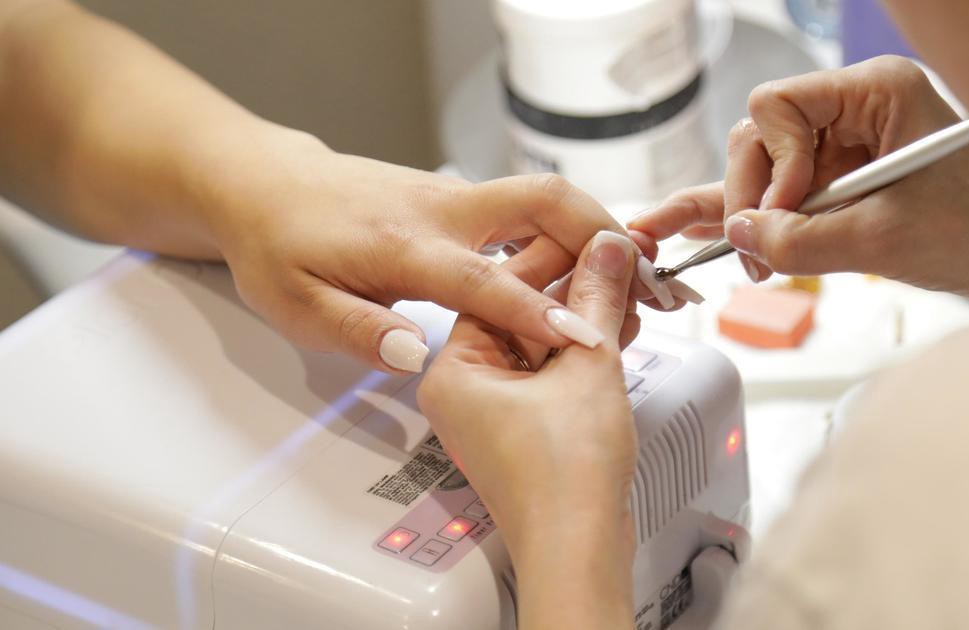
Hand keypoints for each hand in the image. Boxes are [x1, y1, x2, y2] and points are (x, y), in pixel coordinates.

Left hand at [204, 138, 661, 372]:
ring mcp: (455, 198)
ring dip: (594, 230)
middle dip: (601, 233)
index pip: (487, 280)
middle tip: (646, 276)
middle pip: (542, 200)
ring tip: (633, 279)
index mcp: (405, 245)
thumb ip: (357, 330)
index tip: (589, 340)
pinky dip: (566, 232)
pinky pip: (526, 209)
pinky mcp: (459, 199)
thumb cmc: (279, 246)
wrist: (266, 185)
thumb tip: (416, 353)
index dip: (540, 313)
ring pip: (542, 198)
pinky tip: (582, 269)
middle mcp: (441, 211)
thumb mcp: (296, 304)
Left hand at [419, 230, 638, 629]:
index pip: (498, 287)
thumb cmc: (562, 476)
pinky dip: (583, 352)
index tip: (592, 237)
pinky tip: (619, 329)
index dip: (554, 256)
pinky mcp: (524, 429)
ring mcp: (494, 411)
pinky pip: (550, 372)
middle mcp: (465, 388)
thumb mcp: (586, 366)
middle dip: (575, 289)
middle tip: (617, 262)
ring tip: (628, 293)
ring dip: (585, 319)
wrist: (577, 549)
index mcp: (453, 369)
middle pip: (520, 313)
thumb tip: (607, 249)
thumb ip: (596, 298)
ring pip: (540, 343)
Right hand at [630, 56, 968, 299]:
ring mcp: (848, 139)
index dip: (771, 162)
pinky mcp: (844, 175)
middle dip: (753, 195)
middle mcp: (857, 104)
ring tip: (748, 260)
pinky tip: (712, 230)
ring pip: (766, 166)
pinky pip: (786, 189)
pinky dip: (760, 214)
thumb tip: (739, 234)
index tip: (785, 212)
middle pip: (763, 135)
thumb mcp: (879, 242)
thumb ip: (799, 239)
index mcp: (877, 90)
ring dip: (755, 213)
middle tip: (756, 251)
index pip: (778, 105)